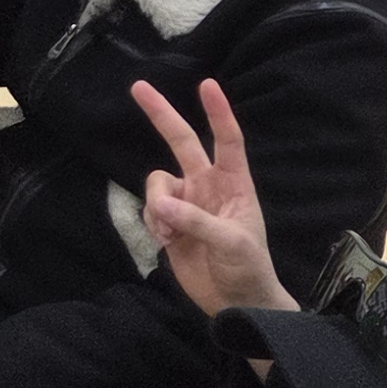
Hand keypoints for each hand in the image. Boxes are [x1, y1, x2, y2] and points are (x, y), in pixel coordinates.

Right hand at [133, 79, 288, 321]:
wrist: (236, 303)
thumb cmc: (248, 267)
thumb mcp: (231, 242)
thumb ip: (196, 220)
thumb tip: (160, 205)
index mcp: (233, 183)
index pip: (227, 140)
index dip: (217, 112)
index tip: (207, 84)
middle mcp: (207, 186)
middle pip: (181, 142)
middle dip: (161, 114)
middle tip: (138, 87)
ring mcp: (186, 204)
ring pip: (157, 183)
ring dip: (156, 203)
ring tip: (169, 233)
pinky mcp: (169, 224)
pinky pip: (150, 209)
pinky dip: (153, 223)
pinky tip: (166, 242)